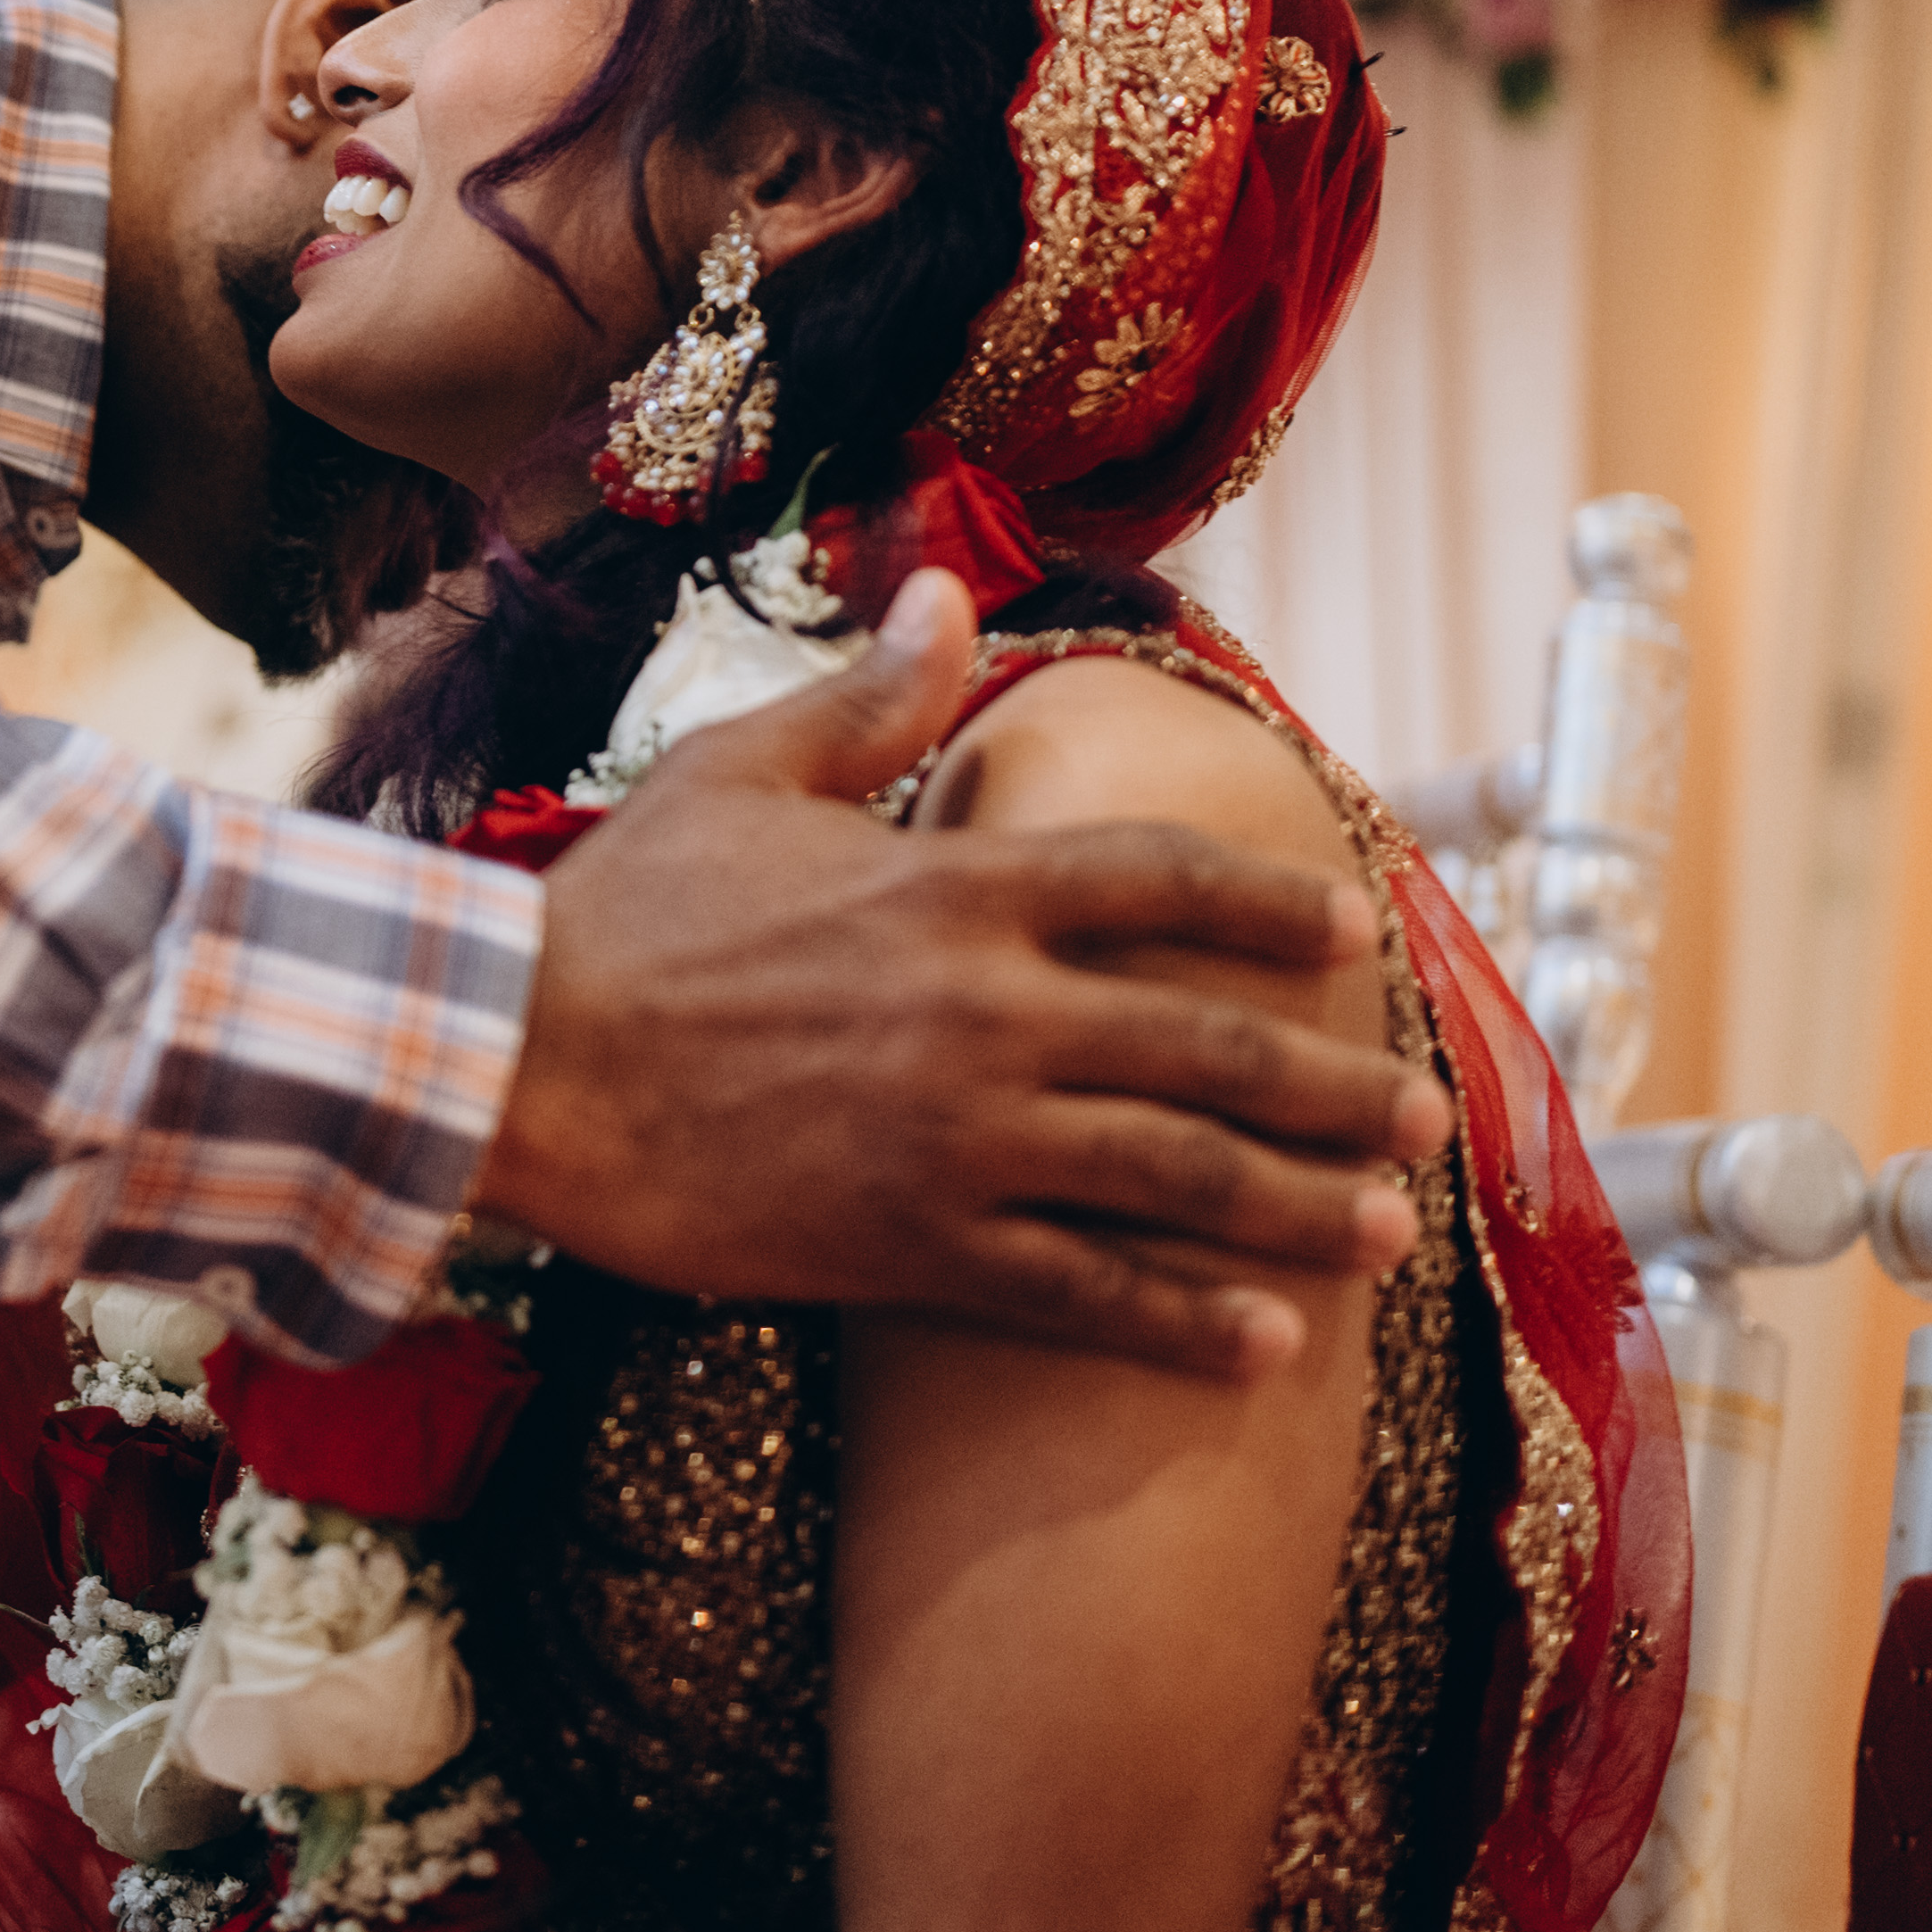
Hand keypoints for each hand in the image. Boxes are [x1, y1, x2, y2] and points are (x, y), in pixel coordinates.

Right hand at [472, 572, 1448, 1379]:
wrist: (514, 1062)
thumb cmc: (617, 914)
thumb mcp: (738, 771)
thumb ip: (867, 696)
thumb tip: (945, 586)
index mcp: (955, 886)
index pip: (1161, 879)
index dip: (1271, 902)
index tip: (1352, 922)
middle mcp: (988, 1010)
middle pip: (1210, 1044)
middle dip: (1332, 1084)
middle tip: (1418, 1117)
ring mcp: (960, 1135)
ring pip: (1176, 1175)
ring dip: (1296, 1207)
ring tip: (1381, 1233)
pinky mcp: (913, 1241)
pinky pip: (1082, 1291)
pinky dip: (1183, 1321)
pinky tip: (1262, 1345)